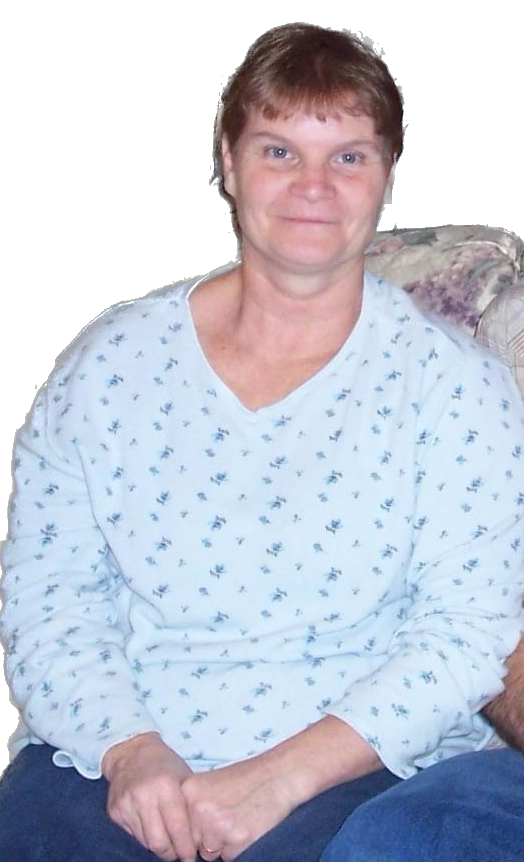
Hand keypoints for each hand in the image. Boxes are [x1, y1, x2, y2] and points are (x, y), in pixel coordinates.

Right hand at [103, 732, 197, 861]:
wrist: (131, 751)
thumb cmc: (165, 765)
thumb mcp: (184, 777)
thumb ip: (189, 806)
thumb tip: (198, 839)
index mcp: (165, 785)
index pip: (178, 829)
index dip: (186, 848)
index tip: (191, 856)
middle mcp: (143, 795)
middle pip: (158, 842)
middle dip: (171, 853)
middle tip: (179, 854)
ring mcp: (126, 803)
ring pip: (144, 841)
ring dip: (158, 845)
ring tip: (168, 840)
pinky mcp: (114, 811)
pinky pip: (132, 834)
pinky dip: (144, 835)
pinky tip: (152, 826)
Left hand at [181, 757, 295, 860]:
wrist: (280, 774)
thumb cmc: (248, 779)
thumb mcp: (212, 782)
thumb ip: (194, 805)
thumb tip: (182, 836)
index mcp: (189, 790)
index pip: (180, 826)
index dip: (196, 827)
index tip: (212, 816)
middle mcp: (198, 808)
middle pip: (193, 841)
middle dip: (208, 836)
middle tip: (230, 814)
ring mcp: (216, 825)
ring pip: (210, 852)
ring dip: (223, 843)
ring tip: (240, 817)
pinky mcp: (236, 839)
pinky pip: (229, 857)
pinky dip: (239, 847)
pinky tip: (248, 825)